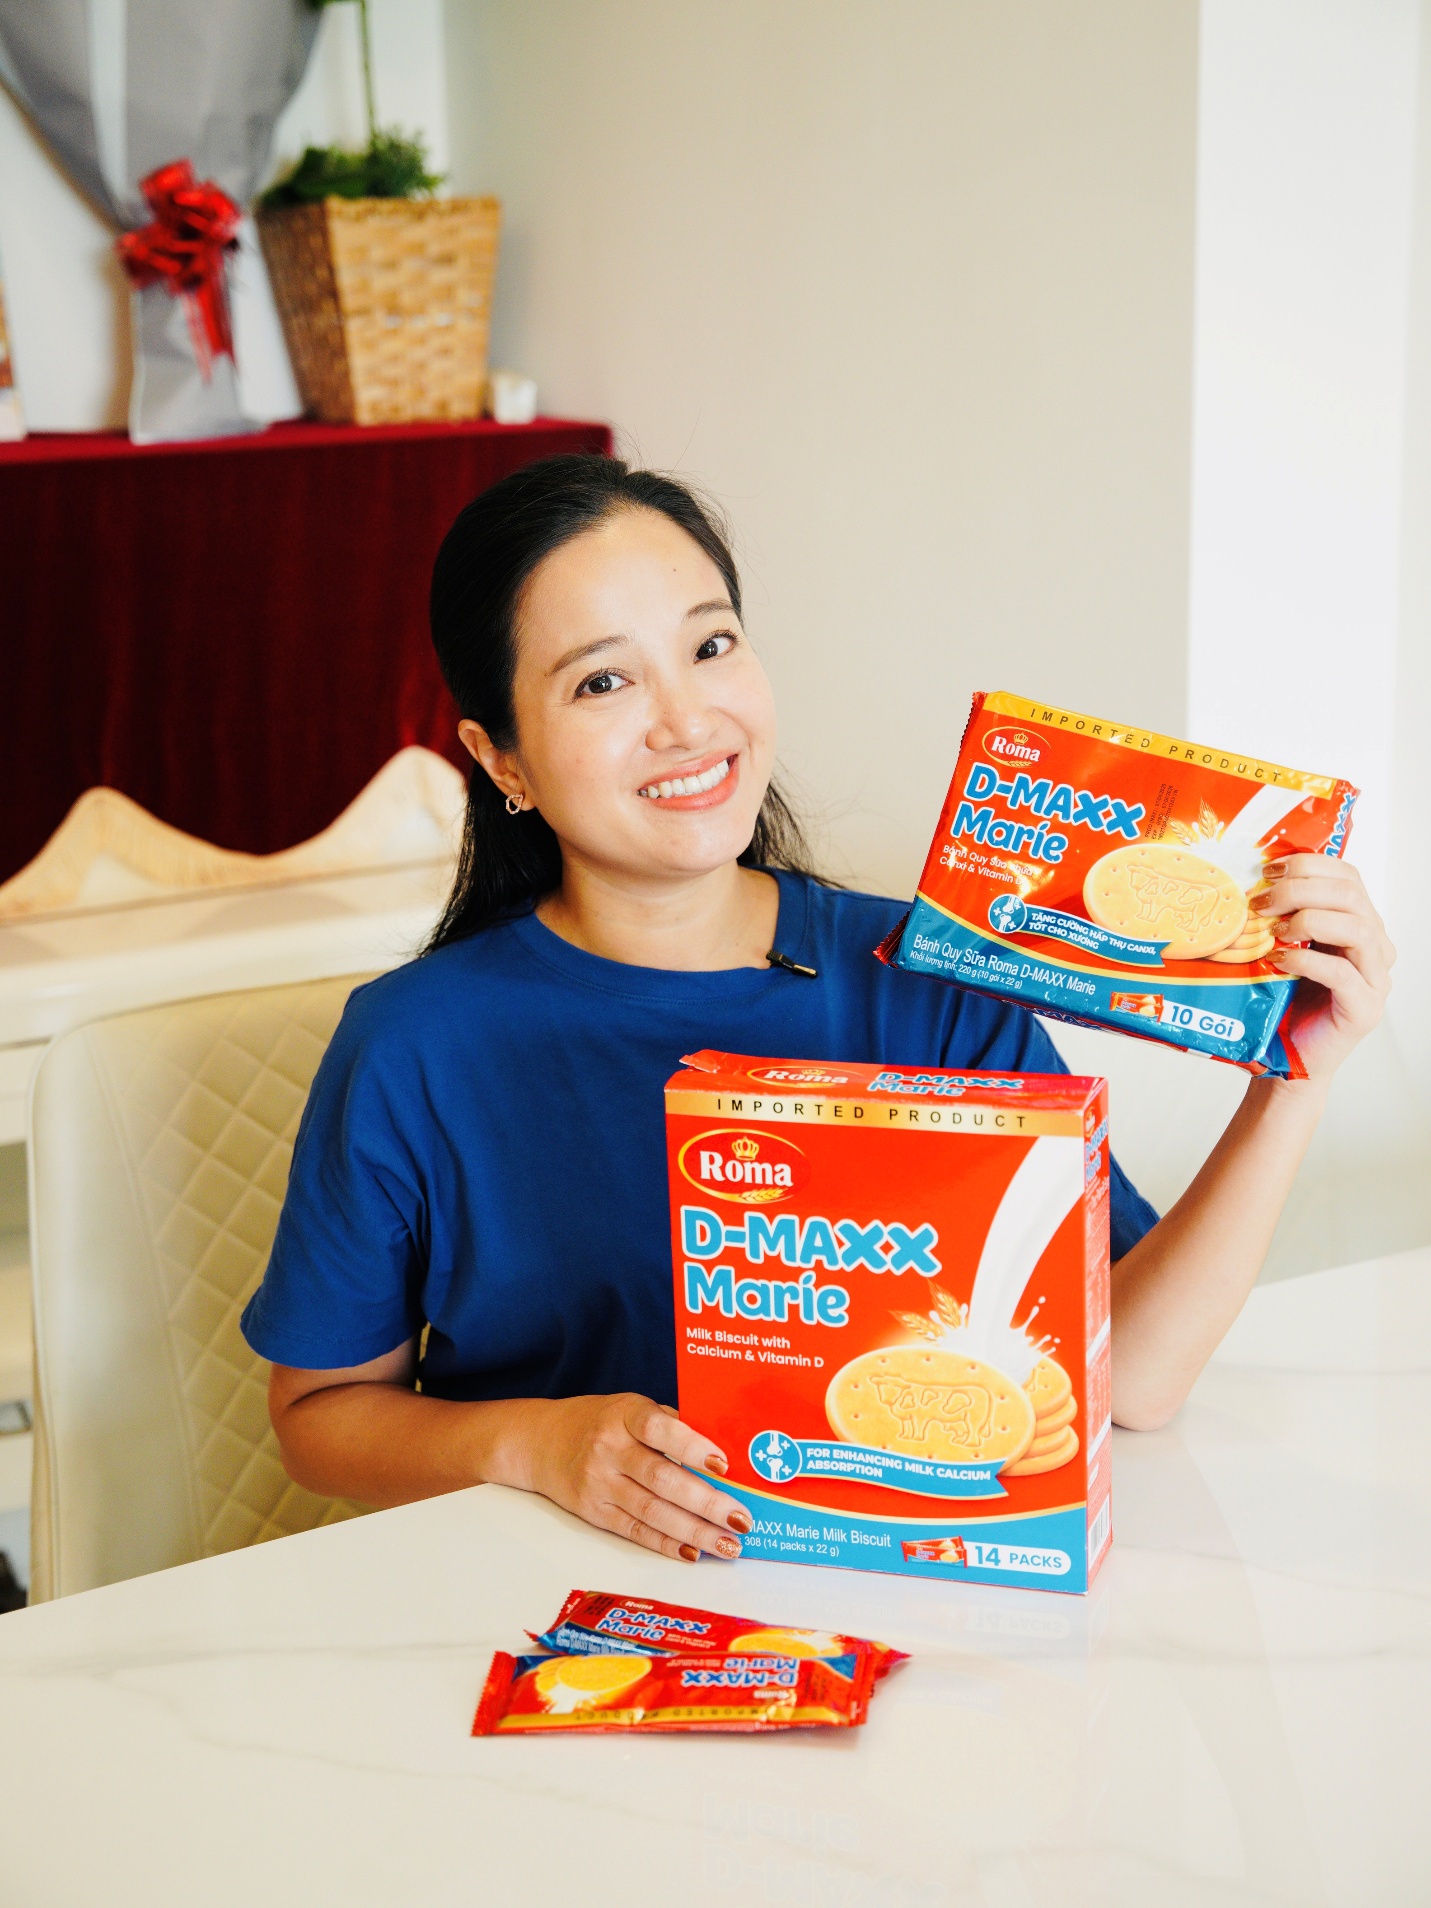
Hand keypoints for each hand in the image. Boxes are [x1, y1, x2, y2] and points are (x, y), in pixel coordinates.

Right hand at [521, 1392, 750, 1560]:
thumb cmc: (600, 1421)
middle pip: (661, 1479)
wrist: (541, 1442)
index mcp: (624, 1415)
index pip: (659, 1428)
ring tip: (727, 1544)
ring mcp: (599, 1483)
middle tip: (741, 1518)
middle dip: (706, 1502)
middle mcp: (609, 1449)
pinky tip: (693, 1552)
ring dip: (694, 1531)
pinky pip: (634, 1531)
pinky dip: (665, 1544)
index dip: (692, 1446)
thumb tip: (722, 1450)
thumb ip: (670, 1423)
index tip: (724, 1464)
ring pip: (652, 1511)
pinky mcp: (594, 1513)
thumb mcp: (631, 1407)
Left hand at [1255, 857, 1394, 1084]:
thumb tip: (1245, 880)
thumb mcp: (1281, 946)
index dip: (1308, 865)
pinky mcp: (1364, 1008)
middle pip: (1350, 895)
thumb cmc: (1281, 1001)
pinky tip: (1278, 960)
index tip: (1266, 871)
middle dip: (1300, 889)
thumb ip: (1279, 916)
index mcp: (1358, 923)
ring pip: (1357, 928)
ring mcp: (1375, 978)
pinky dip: (1307, 961)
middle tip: (1260, 902)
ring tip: (1273, 931)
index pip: (1347, 875)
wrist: (1285, 1058)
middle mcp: (1375, 946)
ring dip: (1307, 920)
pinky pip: (1343, 973)